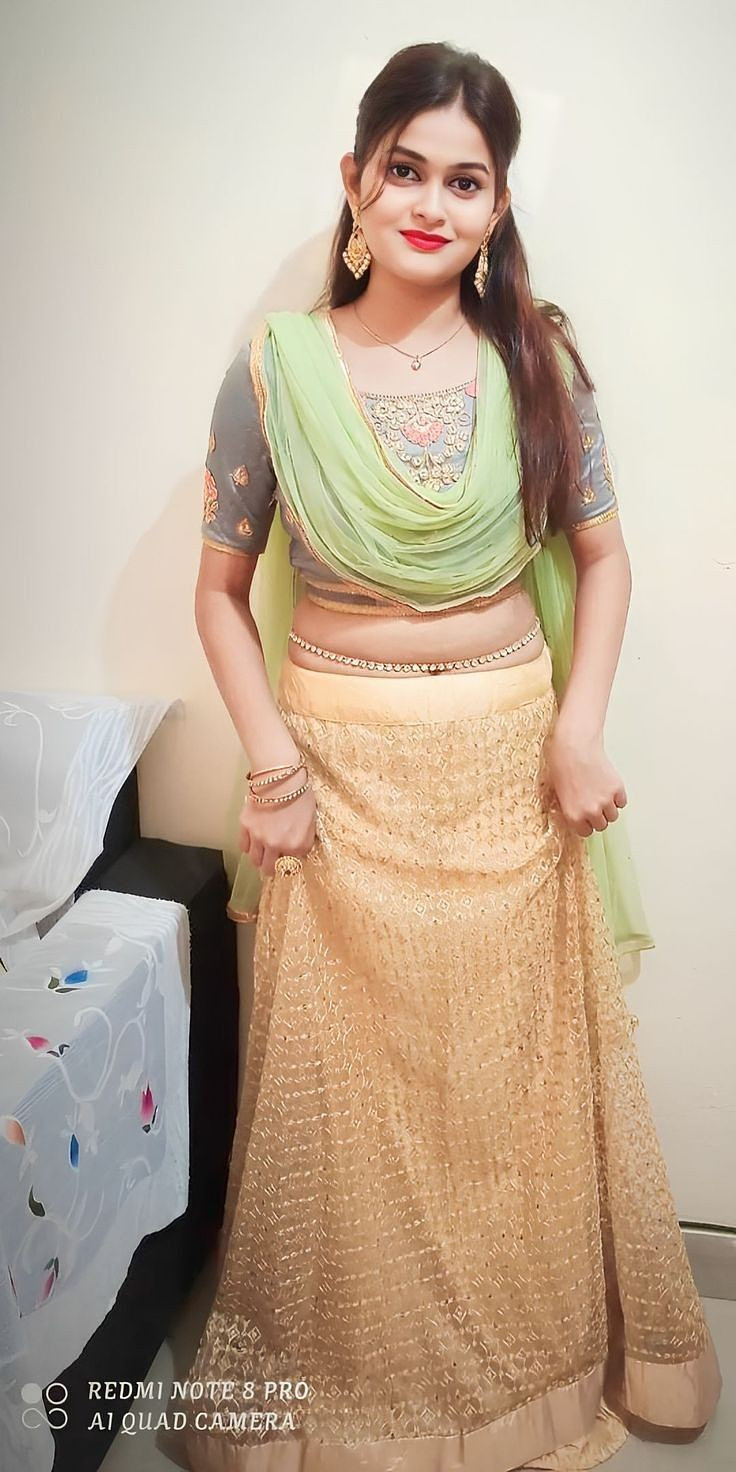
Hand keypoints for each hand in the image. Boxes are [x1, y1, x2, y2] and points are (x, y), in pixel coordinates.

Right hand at [239, 776, 317, 875]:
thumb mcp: (311, 822)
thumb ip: (305, 841)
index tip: (288, 858)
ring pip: (255, 860)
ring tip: (261, 855)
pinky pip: (243, 846)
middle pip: (269, 869)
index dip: (290, 861)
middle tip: (272, 865)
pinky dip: (248, 847)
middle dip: (271, 868)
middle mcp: (276, 845)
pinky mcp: (246, 827)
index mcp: (295, 846)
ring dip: (259, 860)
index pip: (291, 865)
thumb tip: (299, 851)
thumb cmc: (300, 795)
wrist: (281, 778)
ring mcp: (259, 837)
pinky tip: (252, 842)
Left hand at [545, 724, 626, 838]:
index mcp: (573, 815)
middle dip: (598, 816)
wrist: (574, 746)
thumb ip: (570, 809)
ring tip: (600, 794)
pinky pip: (622, 802)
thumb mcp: (559, 793)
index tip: (586, 817)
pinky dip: (617, 797)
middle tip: (594, 804)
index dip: (586, 823)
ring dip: (609, 808)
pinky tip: (607, 787)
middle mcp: (590, 812)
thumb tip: (578, 816)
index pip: (586, 832)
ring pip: (614, 815)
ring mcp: (606, 801)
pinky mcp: (617, 789)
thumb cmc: (562, 765)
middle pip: (602, 825)